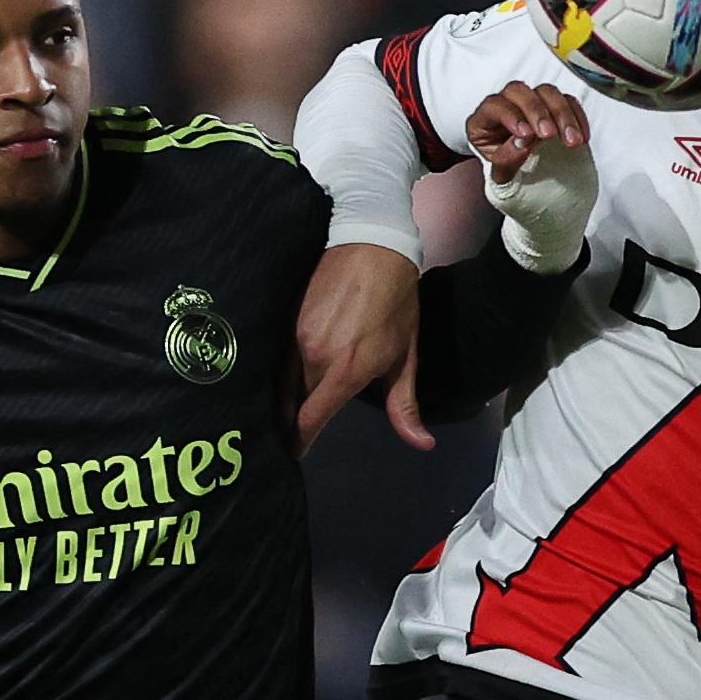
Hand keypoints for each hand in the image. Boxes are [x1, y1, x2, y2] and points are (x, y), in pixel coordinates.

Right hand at [296, 244, 424, 450]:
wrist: (372, 245)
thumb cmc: (396, 302)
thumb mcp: (406, 355)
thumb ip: (404, 405)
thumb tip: (422, 444)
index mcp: (345, 371)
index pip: (311, 419)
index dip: (300, 441)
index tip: (295, 454)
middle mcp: (314, 358)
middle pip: (294, 403)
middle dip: (293, 421)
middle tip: (292, 434)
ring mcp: (296, 338)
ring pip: (282, 381)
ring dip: (283, 399)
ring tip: (283, 413)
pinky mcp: (286, 320)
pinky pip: (278, 359)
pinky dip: (280, 375)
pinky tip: (282, 380)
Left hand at [464, 82, 587, 185]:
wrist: (526, 185)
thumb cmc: (508, 178)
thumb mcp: (501, 177)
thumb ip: (507, 160)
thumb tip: (524, 142)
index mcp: (483, 120)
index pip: (494, 105)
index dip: (510, 116)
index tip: (526, 134)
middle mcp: (506, 105)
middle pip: (519, 91)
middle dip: (537, 111)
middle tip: (550, 135)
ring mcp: (531, 103)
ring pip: (547, 92)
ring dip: (562, 114)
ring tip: (571, 141)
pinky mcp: (554, 107)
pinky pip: (568, 101)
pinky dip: (577, 117)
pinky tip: (582, 137)